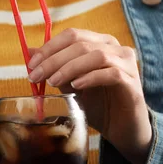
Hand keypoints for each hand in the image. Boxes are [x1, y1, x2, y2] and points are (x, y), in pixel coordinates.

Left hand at [27, 28, 151, 163]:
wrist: (121, 128)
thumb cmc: (96, 104)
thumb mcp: (69, 83)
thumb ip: (54, 67)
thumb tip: (30, 53)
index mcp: (99, 43)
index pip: (72, 35)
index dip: (49, 47)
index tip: (31, 65)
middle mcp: (115, 48)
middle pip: (81, 44)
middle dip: (54, 59)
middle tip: (36, 76)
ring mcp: (127, 64)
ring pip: (97, 55)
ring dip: (70, 67)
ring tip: (53, 82)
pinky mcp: (132, 82)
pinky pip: (112, 73)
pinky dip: (90, 77)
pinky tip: (76, 86)